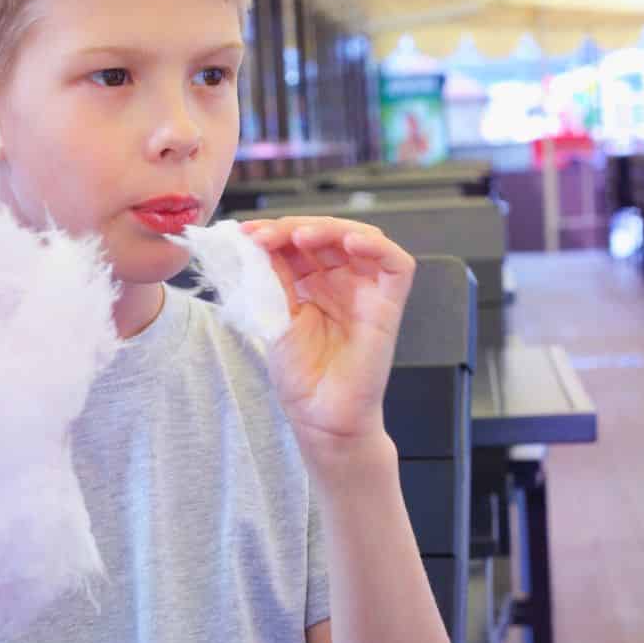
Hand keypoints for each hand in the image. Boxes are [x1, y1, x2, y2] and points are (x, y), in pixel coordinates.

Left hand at [239, 217, 415, 448]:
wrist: (319, 415)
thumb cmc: (299, 375)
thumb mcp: (275, 314)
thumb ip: (271, 276)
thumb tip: (255, 238)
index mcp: (311, 282)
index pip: (298, 241)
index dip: (273, 231)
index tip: (246, 233)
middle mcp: (340, 281)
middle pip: (326, 233)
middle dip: (293, 227)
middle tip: (265, 235)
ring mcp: (366, 290)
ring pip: (360, 237)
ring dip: (329, 228)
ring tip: (299, 236)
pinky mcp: (389, 304)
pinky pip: (397, 264)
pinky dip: (377, 246)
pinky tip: (350, 242)